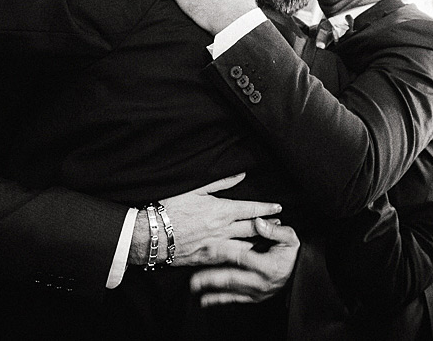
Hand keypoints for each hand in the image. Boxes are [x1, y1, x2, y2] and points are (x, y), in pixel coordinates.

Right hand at [129, 173, 281, 265]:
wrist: (152, 235)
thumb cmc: (171, 208)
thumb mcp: (195, 189)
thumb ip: (220, 182)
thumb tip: (241, 174)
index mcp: (221, 211)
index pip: (251, 209)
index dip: (266, 208)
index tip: (278, 207)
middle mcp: (223, 230)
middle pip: (253, 228)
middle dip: (268, 225)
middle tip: (280, 223)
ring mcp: (217, 246)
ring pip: (246, 246)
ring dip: (259, 242)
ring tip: (269, 240)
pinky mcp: (209, 259)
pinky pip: (231, 259)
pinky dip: (243, 256)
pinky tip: (250, 256)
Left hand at [190, 218, 298, 306]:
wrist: (302, 275)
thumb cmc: (293, 253)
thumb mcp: (290, 238)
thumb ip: (274, 230)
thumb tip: (258, 221)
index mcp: (267, 265)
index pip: (241, 257)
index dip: (223, 251)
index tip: (208, 247)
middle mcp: (260, 281)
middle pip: (231, 278)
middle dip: (211, 276)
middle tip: (193, 274)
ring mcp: (256, 292)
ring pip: (230, 290)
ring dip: (211, 289)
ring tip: (194, 286)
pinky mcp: (253, 298)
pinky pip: (233, 300)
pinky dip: (218, 300)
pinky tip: (204, 300)